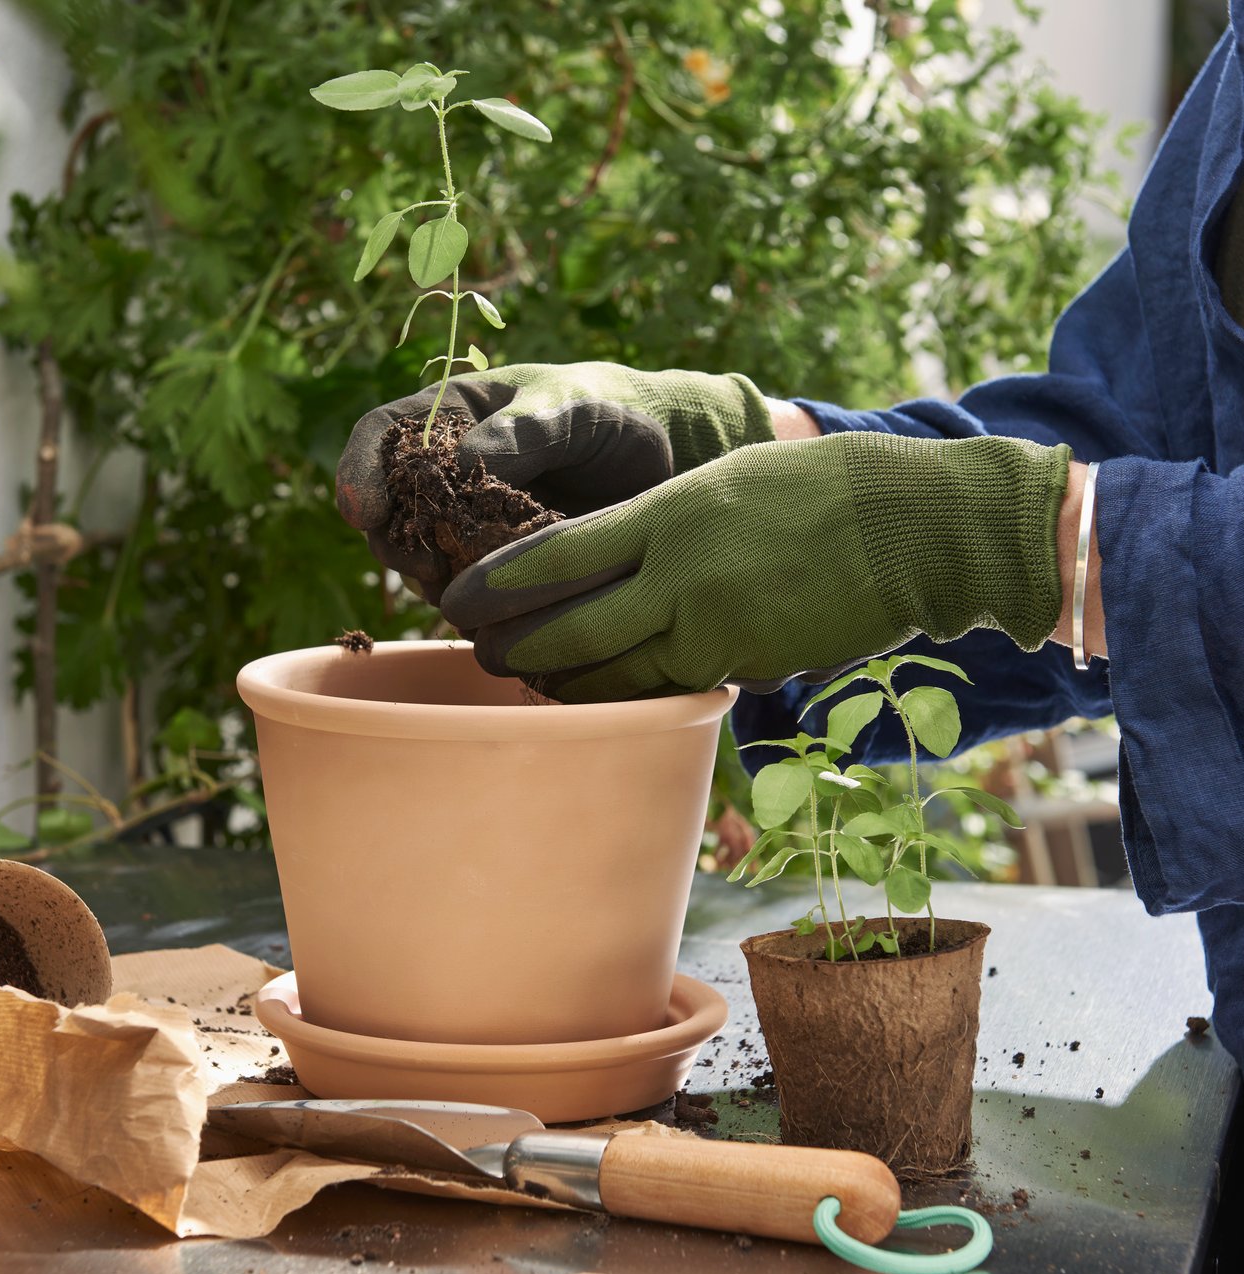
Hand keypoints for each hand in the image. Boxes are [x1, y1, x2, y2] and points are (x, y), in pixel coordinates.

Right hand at [335, 362, 772, 596]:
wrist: (664, 460)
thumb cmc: (614, 414)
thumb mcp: (576, 408)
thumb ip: (526, 429)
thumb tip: (462, 463)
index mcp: (451, 415)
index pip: (381, 435)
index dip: (360, 472)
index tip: (362, 512)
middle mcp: (447, 471)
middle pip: (389, 510)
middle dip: (392, 541)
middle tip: (419, 565)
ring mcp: (468, 523)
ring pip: (421, 558)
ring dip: (427, 579)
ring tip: (453, 588)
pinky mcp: (496, 566)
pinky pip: (464, 591)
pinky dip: (467, 603)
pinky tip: (488, 612)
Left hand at [440, 432, 1070, 701]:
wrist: (910, 528)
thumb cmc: (820, 489)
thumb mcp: (726, 479)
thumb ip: (662, 520)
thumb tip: (613, 559)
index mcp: (667, 514)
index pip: (556, 556)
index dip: (498, 586)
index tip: (458, 598)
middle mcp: (678, 575)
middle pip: (569, 626)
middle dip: (513, 648)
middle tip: (479, 654)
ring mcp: (712, 627)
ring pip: (611, 673)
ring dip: (560, 684)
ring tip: (527, 683)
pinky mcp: (744, 666)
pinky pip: (665, 691)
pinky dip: (623, 698)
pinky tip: (597, 699)